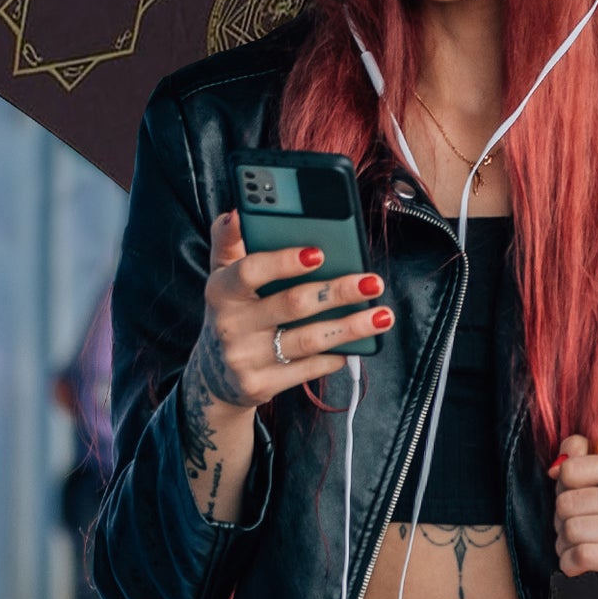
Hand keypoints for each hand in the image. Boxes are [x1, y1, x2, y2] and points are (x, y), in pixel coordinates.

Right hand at [184, 209, 392, 412]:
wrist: (215, 375)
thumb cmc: (234, 310)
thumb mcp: (223, 274)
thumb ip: (229, 241)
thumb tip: (236, 212)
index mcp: (222, 290)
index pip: (250, 271)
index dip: (284, 262)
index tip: (320, 253)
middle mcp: (230, 325)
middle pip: (292, 304)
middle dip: (338, 292)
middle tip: (373, 282)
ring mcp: (245, 359)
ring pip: (308, 340)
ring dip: (350, 327)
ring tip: (382, 316)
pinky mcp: (260, 386)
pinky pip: (308, 369)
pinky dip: (335, 356)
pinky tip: (356, 345)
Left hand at [549, 434, 597, 598]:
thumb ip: (582, 463)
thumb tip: (554, 468)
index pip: (571, 470)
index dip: (563, 491)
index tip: (577, 505)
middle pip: (568, 502)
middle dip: (561, 522)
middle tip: (575, 533)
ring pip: (572, 529)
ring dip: (564, 546)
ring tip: (577, 550)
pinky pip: (583, 554)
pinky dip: (570, 563)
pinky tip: (577, 566)